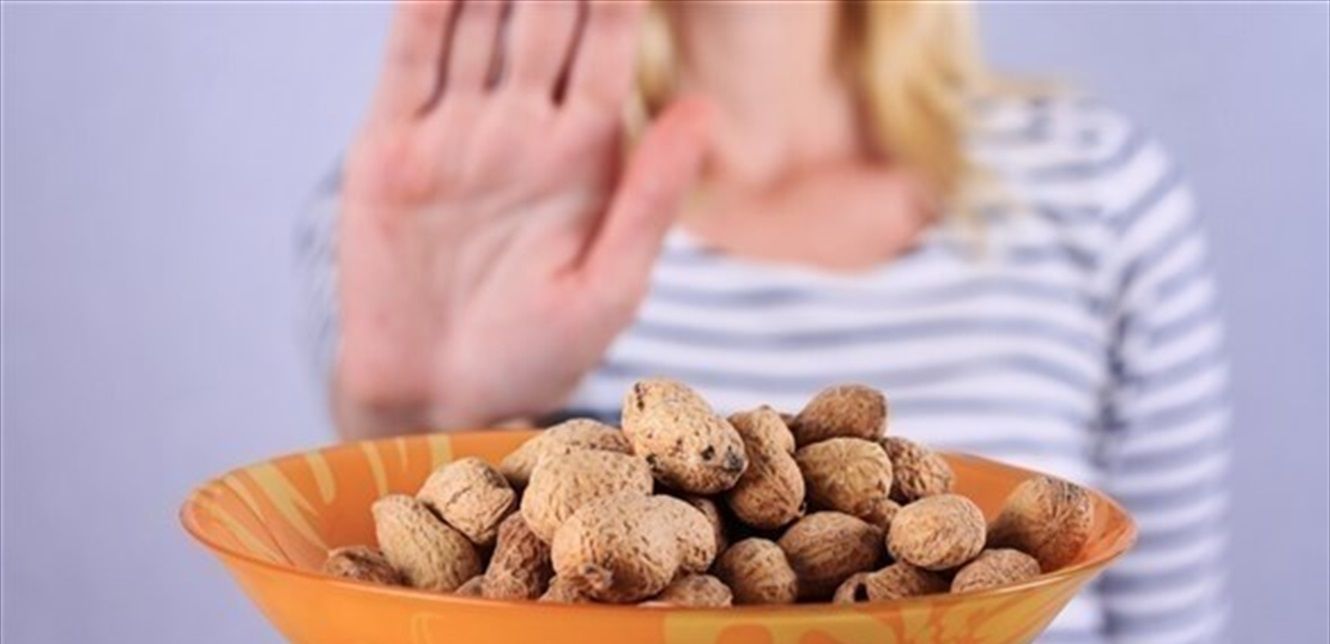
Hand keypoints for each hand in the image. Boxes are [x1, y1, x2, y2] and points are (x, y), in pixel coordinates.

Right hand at [334, 0, 709, 437]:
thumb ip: (650, 196)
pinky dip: (424, 9)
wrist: (439, 401)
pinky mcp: (389, 150)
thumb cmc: (536, 353)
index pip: (607, 46)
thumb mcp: (609, 285)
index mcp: (584, 154)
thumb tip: (702, 107)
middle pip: (542, 16)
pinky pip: (408, 62)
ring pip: (476, 22)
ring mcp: (454, 133)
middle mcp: (521, 128)